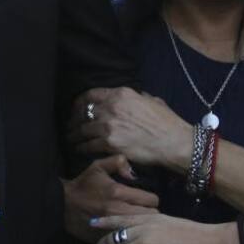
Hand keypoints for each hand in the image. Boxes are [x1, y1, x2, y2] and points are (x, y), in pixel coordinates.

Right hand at [62, 155, 158, 241]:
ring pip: (142, 229)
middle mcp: (118, 209)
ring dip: (142, 225)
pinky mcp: (107, 236)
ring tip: (138, 222)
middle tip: (144, 211)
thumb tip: (133, 172)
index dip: (151, 199)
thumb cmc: (83, 184)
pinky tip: (126, 231)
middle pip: (151, 216)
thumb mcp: (98, 166)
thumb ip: (118, 161)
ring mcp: (113, 225)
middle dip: (150, 213)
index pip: (152, 200)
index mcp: (118, 192)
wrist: (62, 204)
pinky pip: (127, 238)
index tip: (146, 199)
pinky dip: (129, 235)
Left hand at [68, 87, 190, 170]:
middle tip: (70, 126)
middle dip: (74, 120)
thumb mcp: (151, 100)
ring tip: (70, 139)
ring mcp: (109, 125)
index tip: (76, 109)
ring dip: (74, 135)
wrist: (173, 142)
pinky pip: (89, 145)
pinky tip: (79, 149)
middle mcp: (112, 107)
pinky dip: (82, 148)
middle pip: (83, 112)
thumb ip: (135, 97)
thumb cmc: (166, 122)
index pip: (90, 95)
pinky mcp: (110, 143)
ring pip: (83, 130)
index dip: (79, 103)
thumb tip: (131, 97)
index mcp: (121, 94)